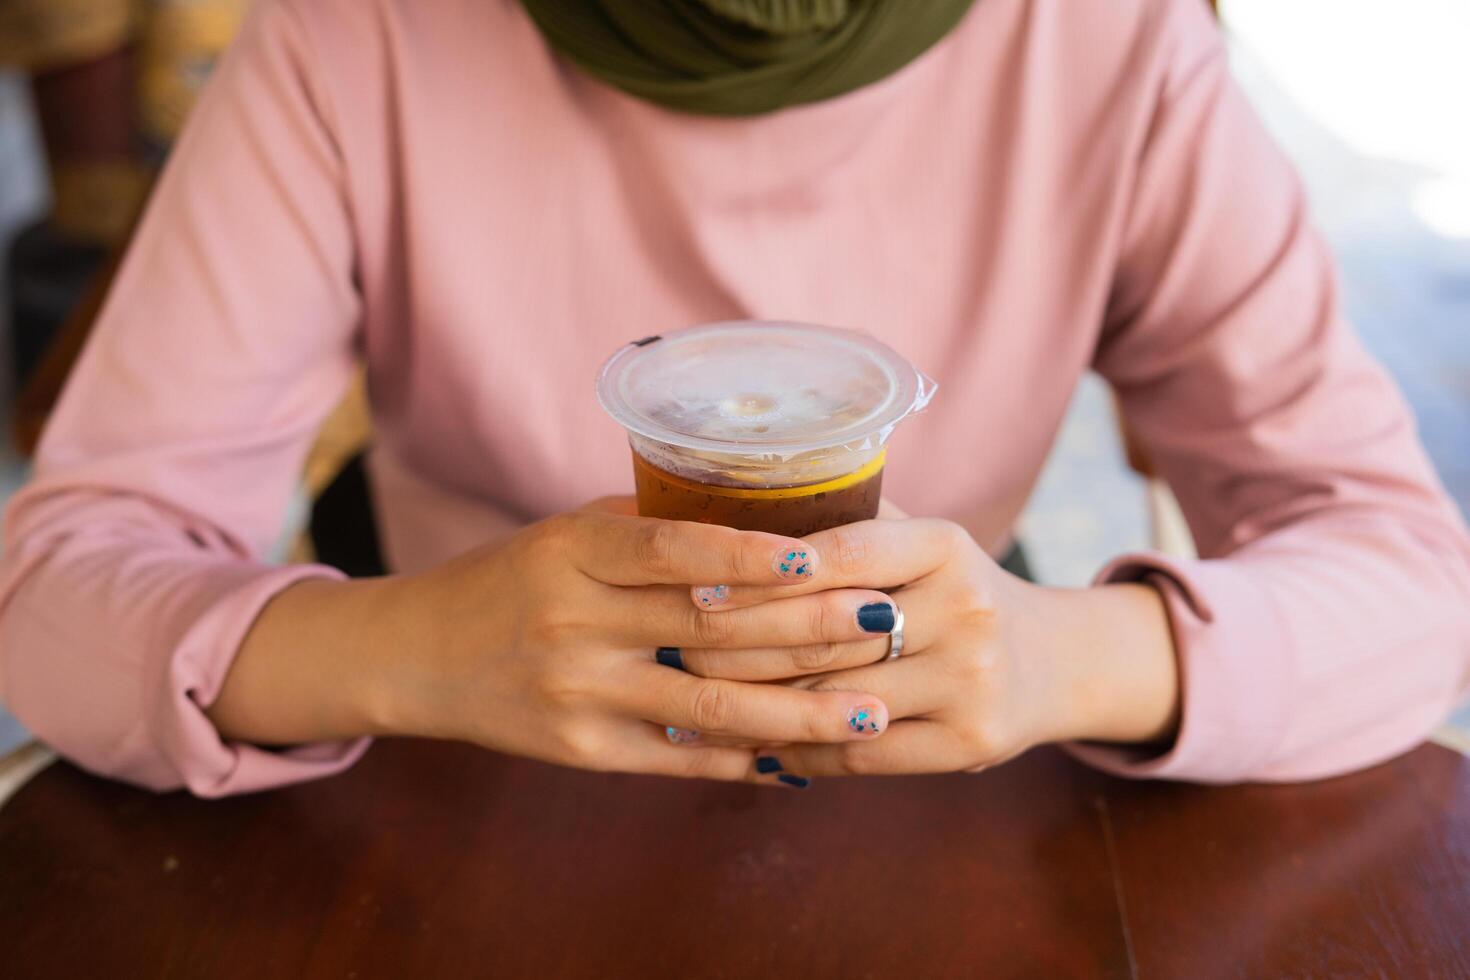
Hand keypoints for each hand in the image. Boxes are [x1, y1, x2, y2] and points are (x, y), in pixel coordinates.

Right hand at [221, 500, 911, 782]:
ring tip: (870, 712)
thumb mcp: (566, 534)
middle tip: (887, 627)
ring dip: (798, 712)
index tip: (825, 559)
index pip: (675, 550)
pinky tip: (804, 758)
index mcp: (575, 551)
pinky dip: (744, 758)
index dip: (753, 556)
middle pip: (710, 629)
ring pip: (707, 707)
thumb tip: (766, 524)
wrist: (416, 655)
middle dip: (808, 631)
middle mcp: (576, 622)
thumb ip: (652, 530)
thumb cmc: (509, 579)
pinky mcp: (581, 750)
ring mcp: (579, 692)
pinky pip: (678, 758)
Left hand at [673, 517, 1179, 778]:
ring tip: (689, 702)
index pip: (843, 552)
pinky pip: (860, 755)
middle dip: (735, 645)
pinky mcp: (971, 742)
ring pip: (834, 699)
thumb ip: (847, 524)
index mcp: (946, 544)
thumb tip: (728, 501)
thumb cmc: (952, 593)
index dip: (763, 571)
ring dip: (752, 707)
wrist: (1054, 664)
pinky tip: (750, 747)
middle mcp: (966, 609)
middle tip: (668, 649)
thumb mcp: (920, 544)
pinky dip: (798, 753)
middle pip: (826, 634)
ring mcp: (973, 680)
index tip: (695, 582)